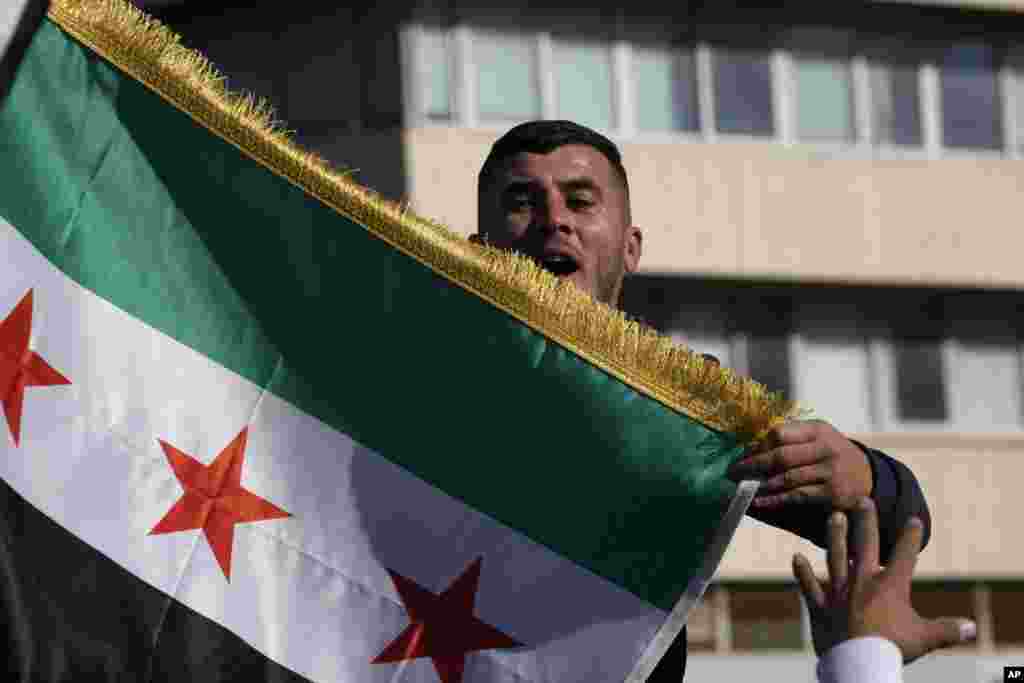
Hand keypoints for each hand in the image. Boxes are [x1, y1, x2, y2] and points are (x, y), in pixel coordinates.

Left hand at [726, 420, 871, 510]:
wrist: (869, 477)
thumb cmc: (831, 455)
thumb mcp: (817, 438)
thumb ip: (790, 439)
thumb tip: (750, 449)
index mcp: (818, 429)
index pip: (779, 433)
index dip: (758, 445)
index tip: (742, 455)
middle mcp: (826, 448)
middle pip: (781, 456)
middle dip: (752, 465)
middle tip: (733, 472)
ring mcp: (831, 471)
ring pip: (788, 478)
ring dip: (761, 484)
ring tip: (743, 487)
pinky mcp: (833, 493)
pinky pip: (797, 496)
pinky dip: (775, 499)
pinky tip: (759, 502)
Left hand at [792, 498, 975, 663]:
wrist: (858, 663)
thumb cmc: (893, 649)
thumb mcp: (925, 638)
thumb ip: (948, 630)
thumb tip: (973, 628)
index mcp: (889, 586)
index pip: (904, 555)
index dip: (910, 536)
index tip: (913, 518)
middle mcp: (862, 582)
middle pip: (865, 545)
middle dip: (866, 521)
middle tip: (863, 499)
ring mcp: (839, 592)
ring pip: (835, 557)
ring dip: (835, 536)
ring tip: (833, 516)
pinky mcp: (821, 606)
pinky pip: (809, 586)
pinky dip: (802, 572)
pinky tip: (795, 557)